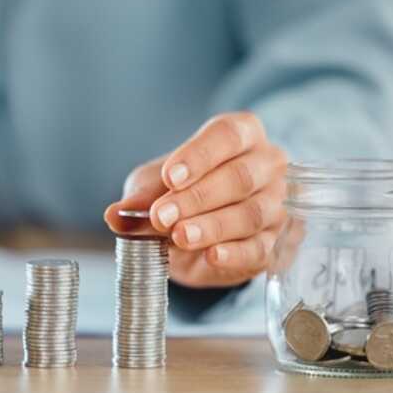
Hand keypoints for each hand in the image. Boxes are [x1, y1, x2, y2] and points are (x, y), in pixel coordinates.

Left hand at [105, 112, 286, 287]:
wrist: (197, 235)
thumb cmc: (180, 195)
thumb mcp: (153, 190)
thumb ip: (140, 199)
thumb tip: (116, 215)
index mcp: (242, 135)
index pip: (227, 135)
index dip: (198, 156)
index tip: (170, 178)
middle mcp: (267, 165)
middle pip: (240, 177)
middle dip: (197, 197)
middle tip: (163, 216)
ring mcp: (277, 204)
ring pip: (251, 213)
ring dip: (213, 226)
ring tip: (180, 237)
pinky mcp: (276, 243)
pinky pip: (261, 248)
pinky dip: (235, 253)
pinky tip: (212, 256)